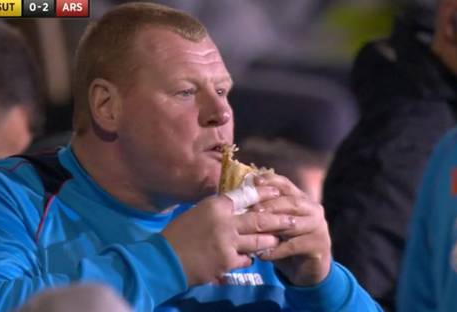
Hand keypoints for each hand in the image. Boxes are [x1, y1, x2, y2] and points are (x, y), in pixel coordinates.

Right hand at [162, 185, 296, 285]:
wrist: (164, 259)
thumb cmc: (177, 234)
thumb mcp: (196, 213)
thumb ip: (217, 210)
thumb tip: (235, 205)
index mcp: (215, 206)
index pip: (246, 195)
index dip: (264, 193)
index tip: (277, 191)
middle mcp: (225, 222)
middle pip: (259, 219)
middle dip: (278, 219)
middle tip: (292, 219)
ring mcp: (227, 243)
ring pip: (259, 241)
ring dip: (270, 240)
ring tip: (278, 238)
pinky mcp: (227, 262)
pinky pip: (247, 259)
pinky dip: (251, 257)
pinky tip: (253, 256)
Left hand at [253, 172, 331, 285]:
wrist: (308, 268)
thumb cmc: (287, 241)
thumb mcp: (275, 223)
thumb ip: (265, 211)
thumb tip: (239, 199)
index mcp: (302, 199)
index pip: (286, 185)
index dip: (271, 181)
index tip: (254, 181)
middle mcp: (313, 210)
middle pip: (291, 202)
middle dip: (270, 205)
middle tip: (252, 210)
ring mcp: (318, 227)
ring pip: (293, 224)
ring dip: (272, 227)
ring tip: (254, 231)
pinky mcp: (318, 246)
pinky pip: (294, 246)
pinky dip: (276, 250)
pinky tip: (262, 254)